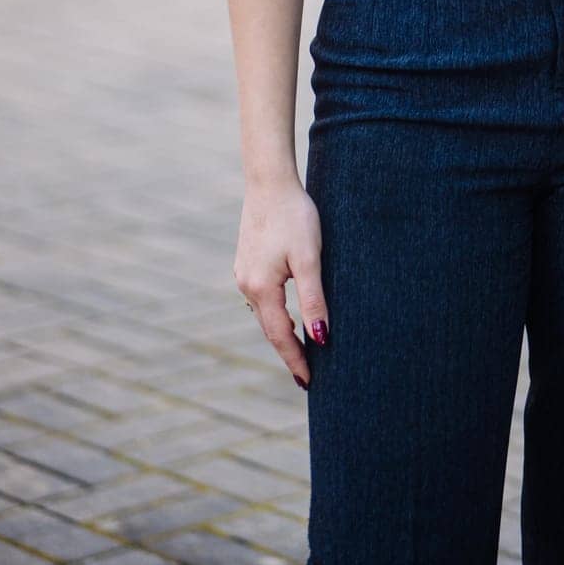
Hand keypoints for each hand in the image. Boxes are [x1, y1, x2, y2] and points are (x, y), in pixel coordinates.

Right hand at [233, 178, 328, 387]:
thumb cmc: (294, 217)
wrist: (270, 182)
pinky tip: (287, 315)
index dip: (296, 359)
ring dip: (281, 332)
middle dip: (288, 351)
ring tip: (300, 351)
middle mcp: (246, 285)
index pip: (281, 336)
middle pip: (270, 329)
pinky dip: (275, 313)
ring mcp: (243, 273)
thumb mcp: (309, 259)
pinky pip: (261, 298)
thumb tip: (320, 338)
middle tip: (306, 375)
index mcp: (261, 289)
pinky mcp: (246, 262)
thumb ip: (313, 299)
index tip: (308, 382)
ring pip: (264, 314)